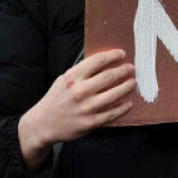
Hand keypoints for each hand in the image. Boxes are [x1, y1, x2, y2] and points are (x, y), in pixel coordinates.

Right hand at [17, 50, 134, 168]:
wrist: (44, 123)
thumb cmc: (56, 99)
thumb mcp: (64, 80)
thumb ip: (81, 72)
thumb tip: (103, 63)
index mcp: (72, 77)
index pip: (97, 61)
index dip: (112, 56)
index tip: (122, 54)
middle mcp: (80, 91)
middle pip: (109, 76)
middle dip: (123, 70)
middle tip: (131, 68)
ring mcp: (87, 107)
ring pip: (114, 94)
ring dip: (127, 87)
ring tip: (132, 82)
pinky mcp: (91, 122)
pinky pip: (113, 113)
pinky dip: (123, 107)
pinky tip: (128, 103)